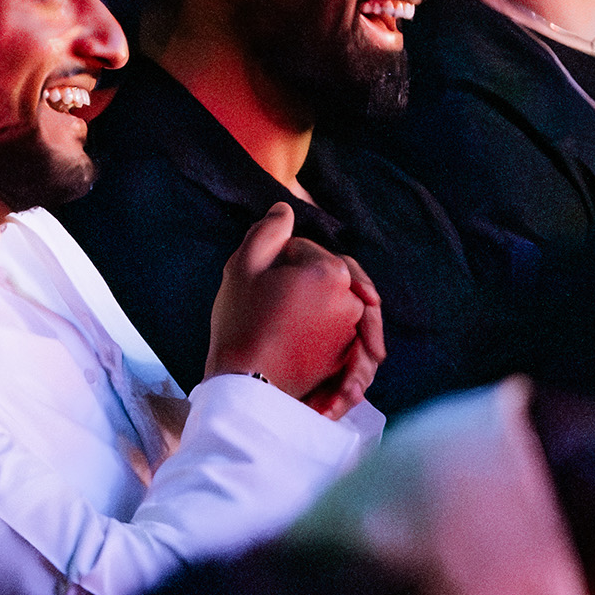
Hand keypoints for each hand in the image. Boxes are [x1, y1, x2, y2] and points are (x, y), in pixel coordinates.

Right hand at [206, 203, 380, 411]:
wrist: (245, 385)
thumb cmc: (241, 325)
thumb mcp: (243, 267)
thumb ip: (267, 231)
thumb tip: (284, 209)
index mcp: (331, 271)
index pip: (304, 250)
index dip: (277, 260)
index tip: (259, 279)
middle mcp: (352, 300)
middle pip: (327, 275)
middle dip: (303, 280)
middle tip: (270, 298)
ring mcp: (353, 333)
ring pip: (338, 305)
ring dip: (321, 305)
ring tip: (291, 318)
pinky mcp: (347, 360)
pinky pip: (347, 339)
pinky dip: (333, 337)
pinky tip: (310, 338)